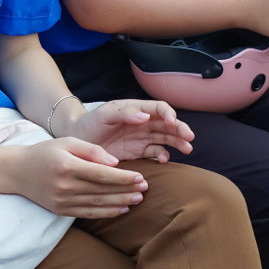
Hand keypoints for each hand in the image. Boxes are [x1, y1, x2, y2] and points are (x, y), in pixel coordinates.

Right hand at [6, 137, 147, 218]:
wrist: (17, 171)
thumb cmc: (45, 152)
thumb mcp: (67, 142)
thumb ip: (92, 150)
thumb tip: (115, 162)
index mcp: (67, 165)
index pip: (102, 174)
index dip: (123, 177)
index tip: (141, 176)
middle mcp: (65, 185)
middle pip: (103, 190)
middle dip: (126, 190)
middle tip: (146, 189)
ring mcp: (62, 201)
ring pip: (98, 203)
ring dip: (120, 202)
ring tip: (138, 200)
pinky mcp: (61, 211)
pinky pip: (88, 213)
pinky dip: (106, 212)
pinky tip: (121, 209)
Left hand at [63, 99, 194, 160]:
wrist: (78, 141)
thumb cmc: (90, 123)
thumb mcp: (105, 114)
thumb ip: (125, 113)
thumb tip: (146, 116)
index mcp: (137, 108)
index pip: (159, 108)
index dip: (169, 114)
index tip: (172, 122)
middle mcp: (143, 122)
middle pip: (168, 124)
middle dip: (180, 130)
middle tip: (190, 138)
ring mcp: (142, 138)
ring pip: (166, 139)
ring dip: (178, 143)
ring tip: (187, 149)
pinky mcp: (138, 152)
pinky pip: (155, 153)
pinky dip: (162, 156)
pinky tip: (163, 160)